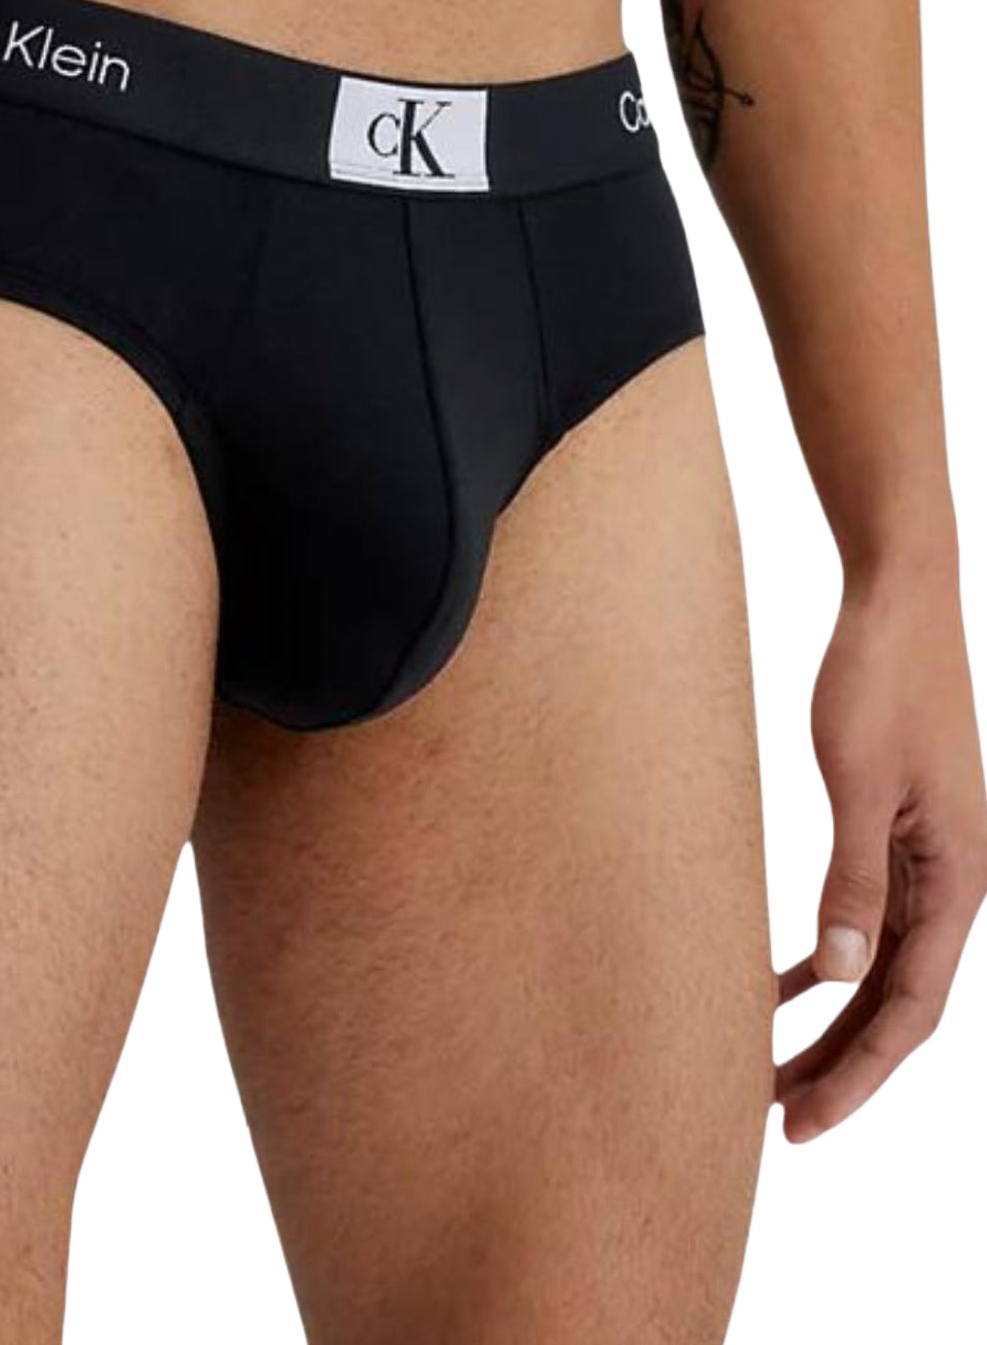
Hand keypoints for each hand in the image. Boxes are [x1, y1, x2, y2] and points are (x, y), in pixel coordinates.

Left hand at [775, 556, 986, 1140]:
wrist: (898, 600)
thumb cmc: (880, 679)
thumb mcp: (858, 779)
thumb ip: (852, 876)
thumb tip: (840, 975)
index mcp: (959, 878)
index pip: (910, 1009)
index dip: (858, 1075)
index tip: (800, 1124)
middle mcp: (955, 880)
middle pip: (898, 1003)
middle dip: (840, 1066)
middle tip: (772, 1119)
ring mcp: (931, 857)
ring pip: (882, 968)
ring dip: (832, 1021)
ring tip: (766, 1066)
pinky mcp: (900, 832)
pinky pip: (870, 920)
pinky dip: (828, 960)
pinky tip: (780, 983)